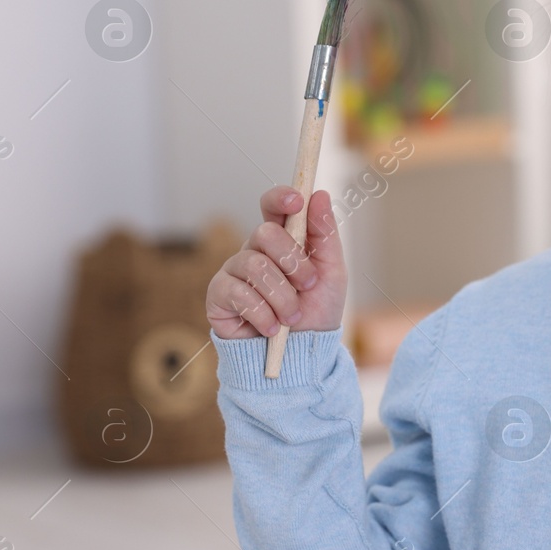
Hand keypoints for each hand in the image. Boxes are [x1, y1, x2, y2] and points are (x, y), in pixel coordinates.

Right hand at [206, 187, 347, 337]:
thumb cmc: (316, 311)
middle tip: (308, 284)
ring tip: (292, 316)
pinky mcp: (218, 296)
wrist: (300, 354)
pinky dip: (263, 313)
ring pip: (254, 265)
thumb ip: (325, 235)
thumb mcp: (332, 273)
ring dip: (282, 296)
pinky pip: (238, 292)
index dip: (281, 197)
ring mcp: (234, 271)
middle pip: (265, 232)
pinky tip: (271, 328)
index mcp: (283, 239)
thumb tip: (320, 195)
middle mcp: (255, 250)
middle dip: (293, 261)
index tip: (297, 200)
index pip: (273, 206)